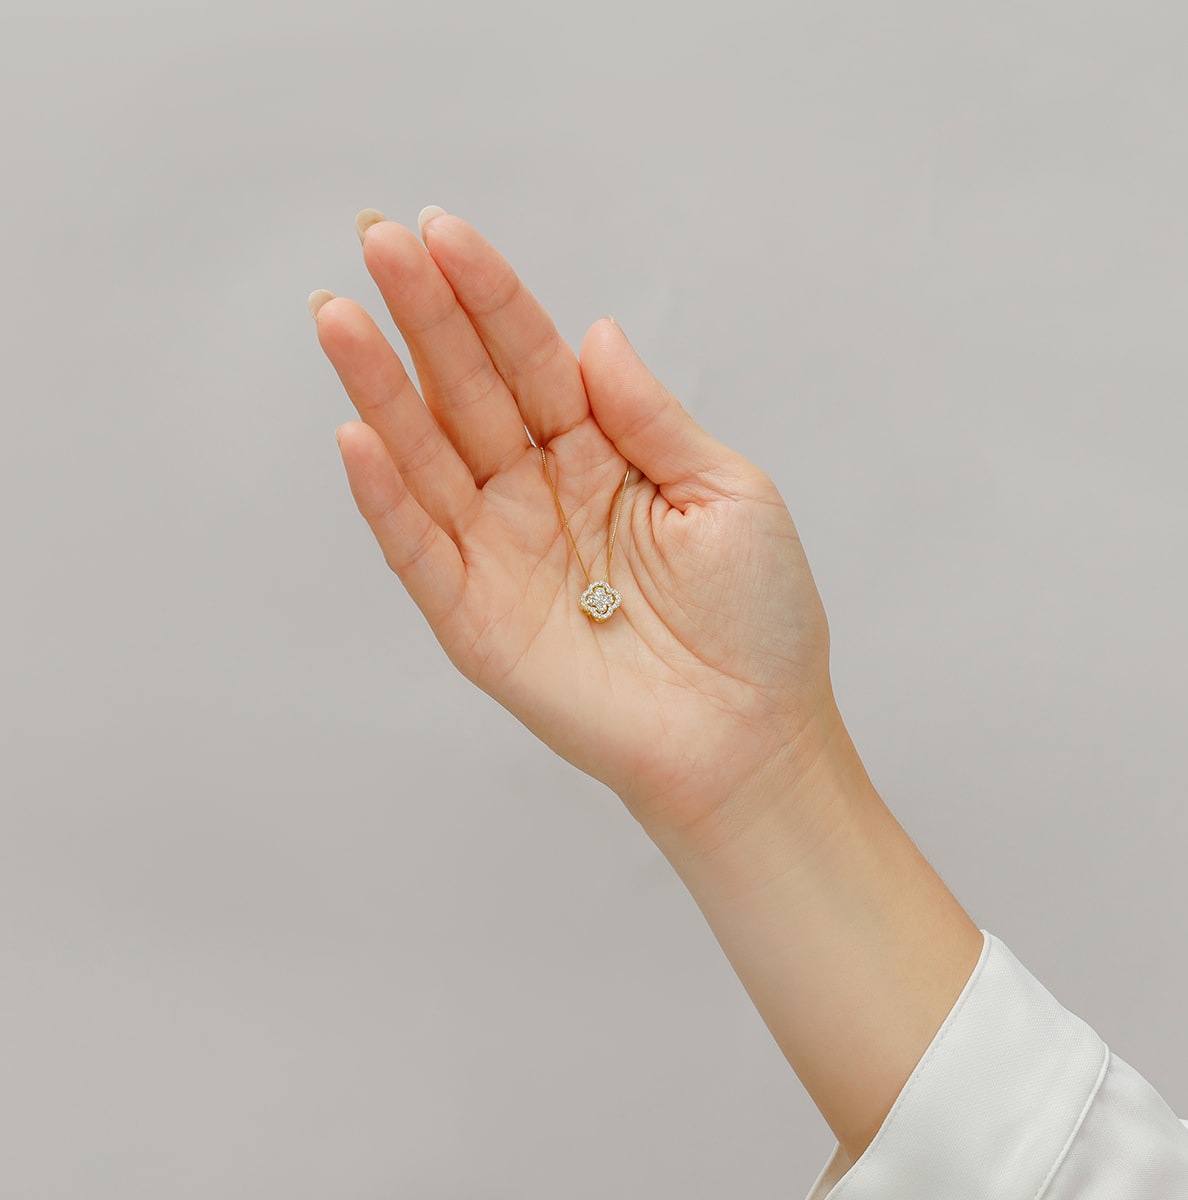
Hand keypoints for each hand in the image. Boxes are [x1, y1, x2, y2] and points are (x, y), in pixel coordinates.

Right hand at [313, 209, 843, 841]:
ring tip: (340, 317)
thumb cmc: (756, 621)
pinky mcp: (475, 620)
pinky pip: (419, 552)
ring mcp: (501, 554)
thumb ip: (650, 415)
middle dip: (423, 316)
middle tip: (376, 242)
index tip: (444, 232)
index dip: (489, 296)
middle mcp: (540, 493)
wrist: (748, 736)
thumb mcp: (725, 492)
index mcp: (601, 453)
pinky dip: (385, 501)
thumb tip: (593, 332)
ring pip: (428, 458)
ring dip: (382, 390)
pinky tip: (357, 437)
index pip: (532, 357)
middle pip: (469, 391)